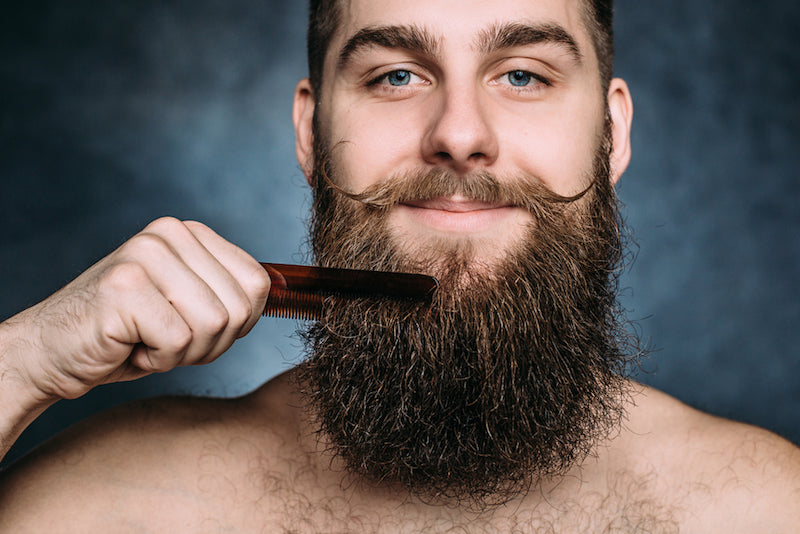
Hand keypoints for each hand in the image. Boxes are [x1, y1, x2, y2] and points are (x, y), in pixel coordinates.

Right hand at [1, 217, 270, 403]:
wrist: (52, 353)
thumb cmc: (128, 336)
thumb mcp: (191, 307)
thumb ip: (232, 294)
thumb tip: (292, 292)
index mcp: (191, 233)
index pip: (259, 283)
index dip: (238, 324)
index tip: (198, 329)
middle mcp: (170, 233)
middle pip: (240, 306)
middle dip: (212, 343)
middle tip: (168, 341)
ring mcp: (146, 254)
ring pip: (214, 324)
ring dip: (185, 353)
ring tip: (148, 341)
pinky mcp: (125, 286)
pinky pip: (179, 340)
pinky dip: (159, 359)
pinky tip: (129, 346)